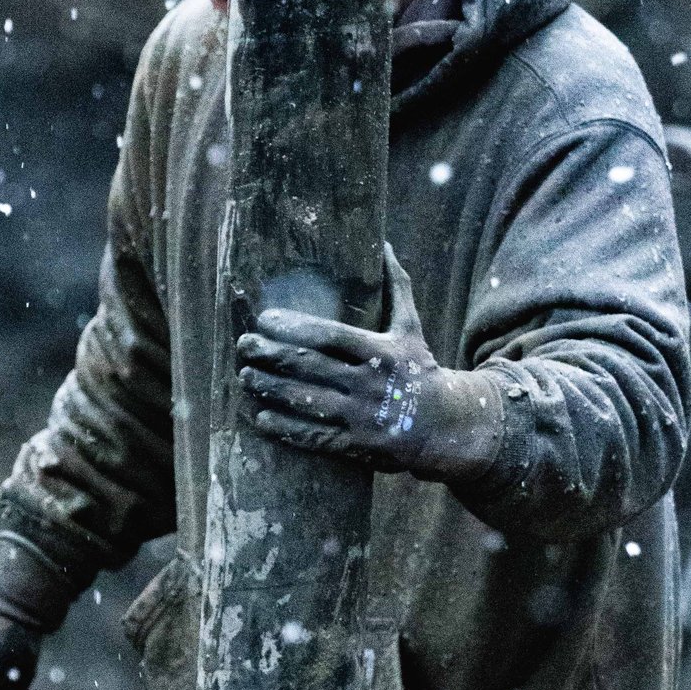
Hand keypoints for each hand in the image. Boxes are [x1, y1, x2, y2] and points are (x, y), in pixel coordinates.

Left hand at [236, 253, 503, 481]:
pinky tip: (260, 416)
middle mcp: (369, 384)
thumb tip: (383, 244)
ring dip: (272, 389)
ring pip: (308, 402)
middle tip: (244, 345)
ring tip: (245, 376)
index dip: (296, 327)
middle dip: (273, 356)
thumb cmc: (419, 368)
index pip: (331, 336)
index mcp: (381, 351)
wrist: (446, 425)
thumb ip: (396, 287)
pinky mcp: (356, 445)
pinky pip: (316, 436)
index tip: (265, 319)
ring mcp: (362, 417)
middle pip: (312, 367)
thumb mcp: (411, 327)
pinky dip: (287, 428)